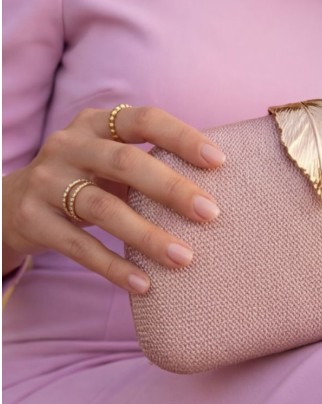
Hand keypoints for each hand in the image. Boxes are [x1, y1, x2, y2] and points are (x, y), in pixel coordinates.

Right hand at [3, 106, 226, 293]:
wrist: (8, 205)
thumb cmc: (81, 179)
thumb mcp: (106, 159)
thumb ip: (147, 161)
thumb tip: (215, 181)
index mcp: (95, 124)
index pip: (143, 119)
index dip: (182, 137)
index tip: (218, 161)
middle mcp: (68, 145)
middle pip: (125, 163)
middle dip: (172, 188)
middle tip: (210, 213)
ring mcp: (46, 181)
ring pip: (104, 208)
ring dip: (148, 235)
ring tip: (184, 257)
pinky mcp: (32, 220)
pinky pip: (79, 247)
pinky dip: (114, 266)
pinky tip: (144, 284)